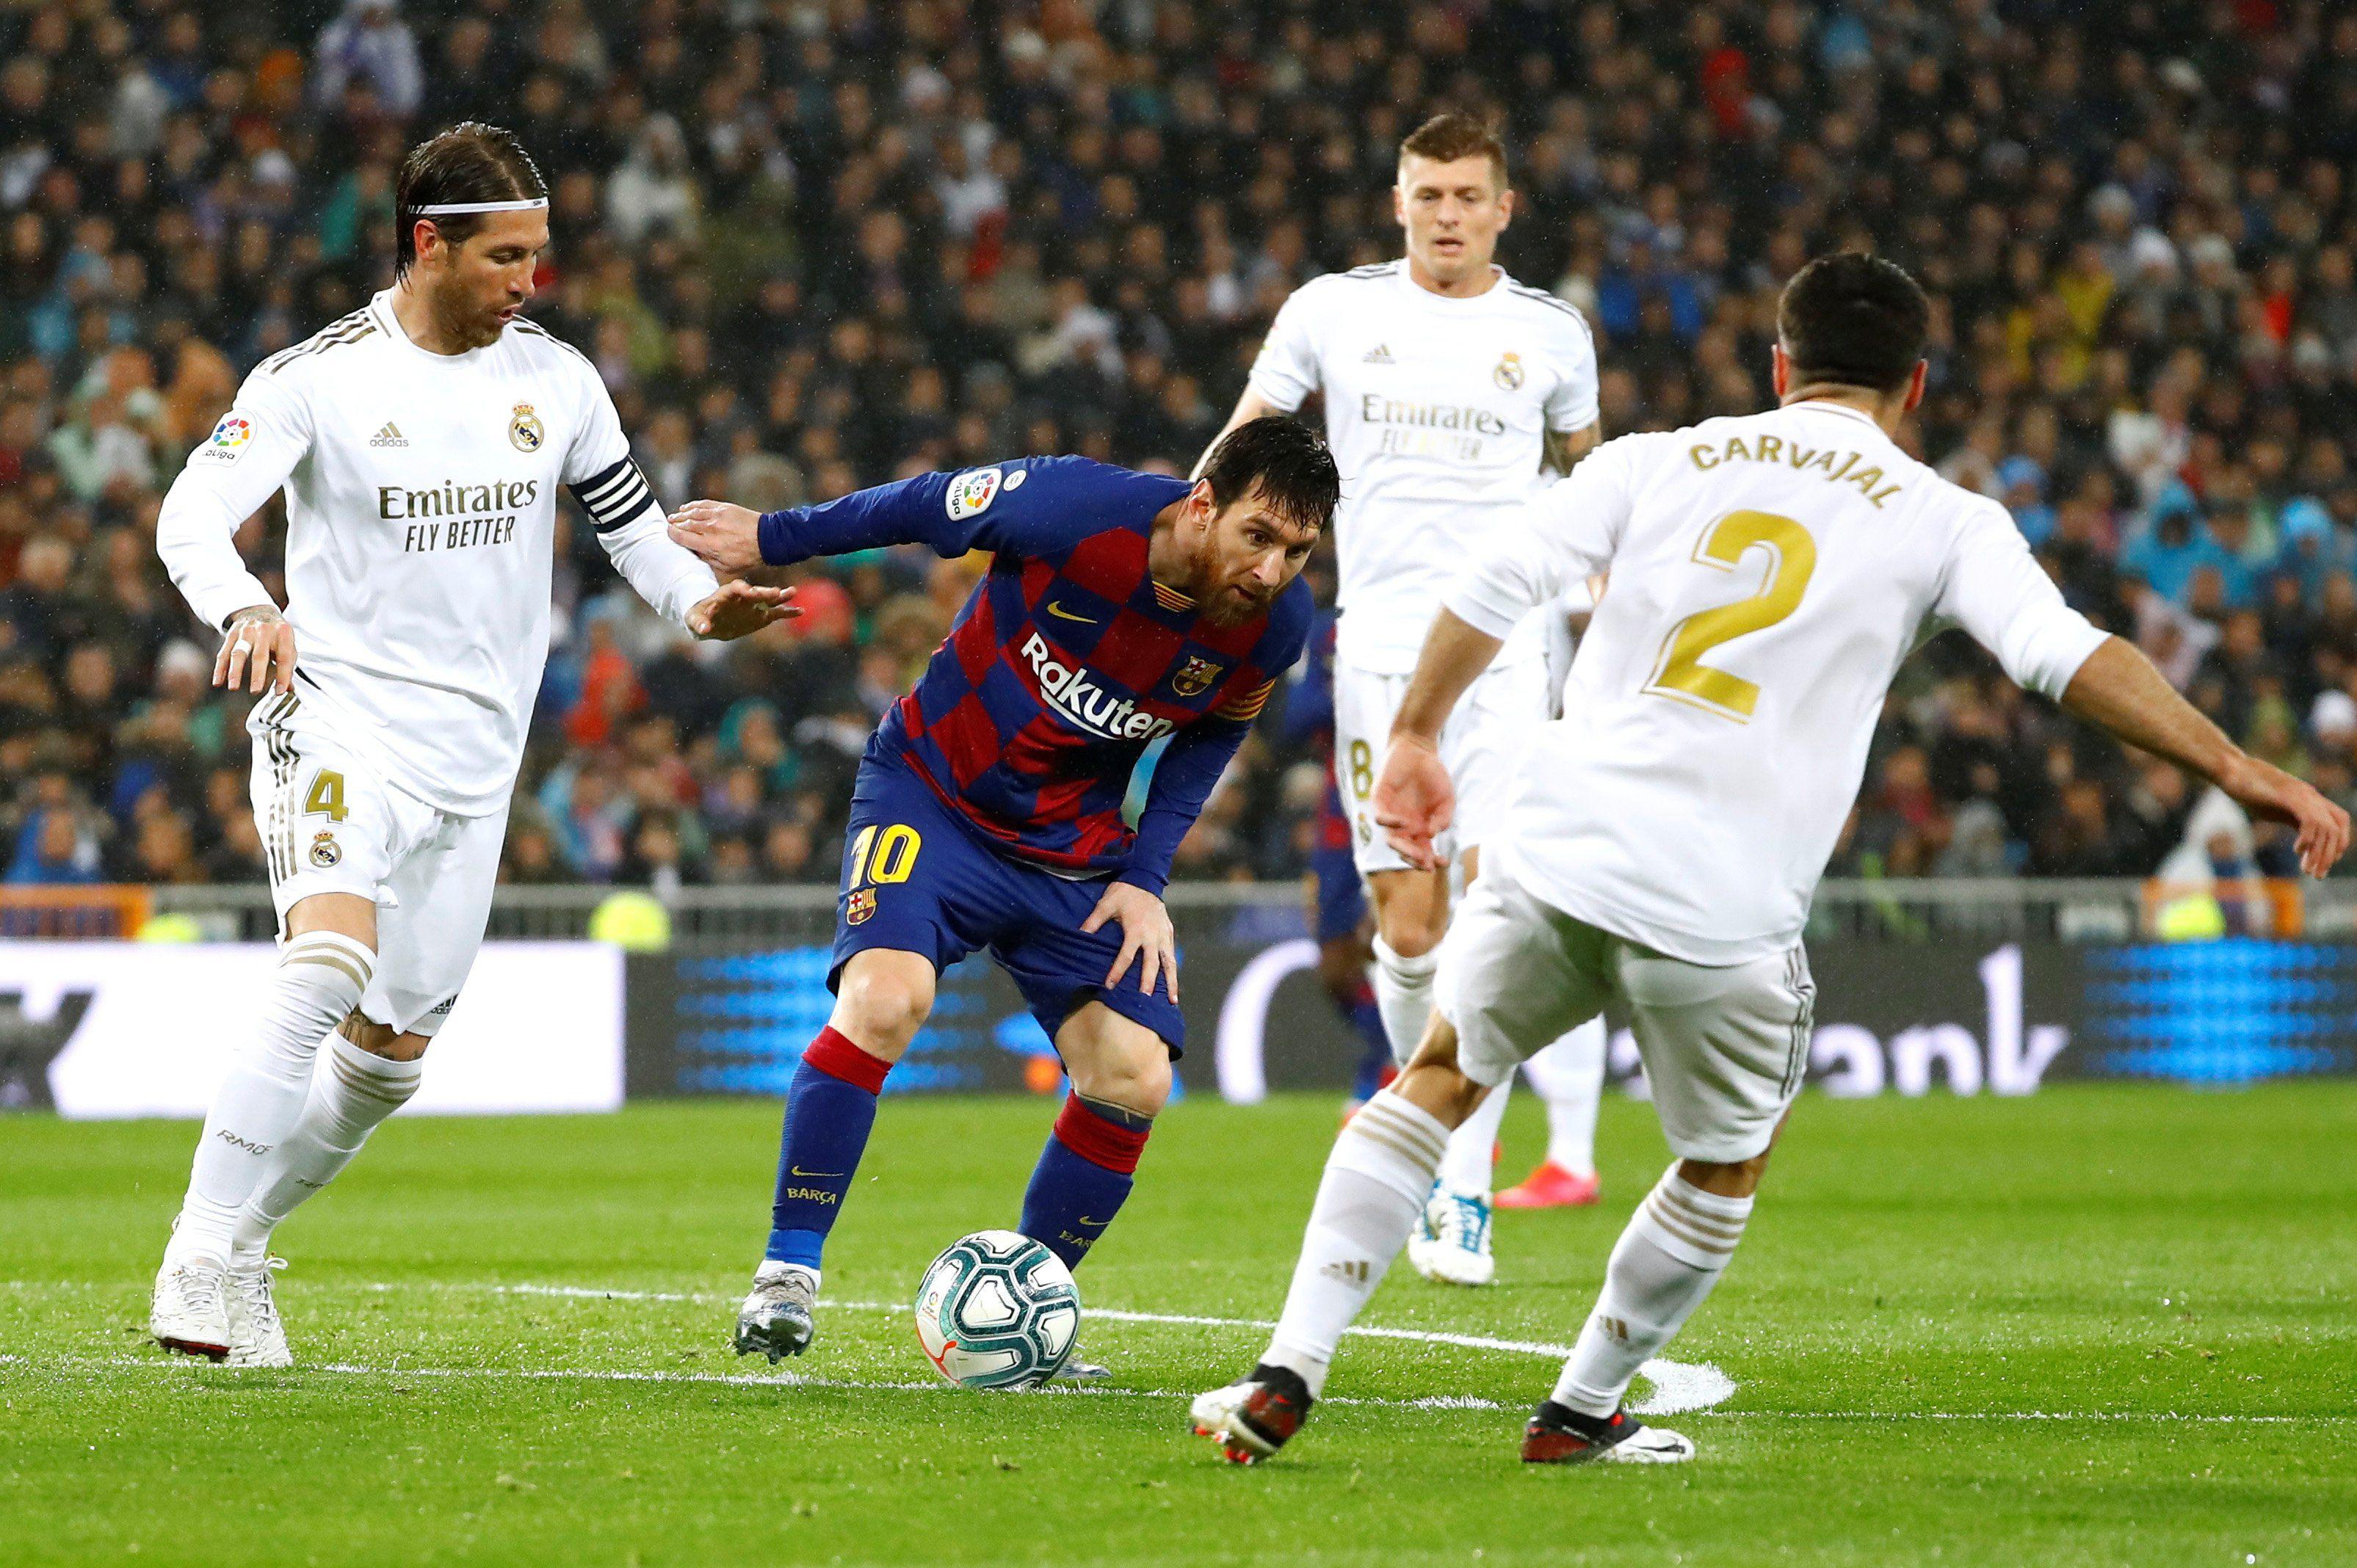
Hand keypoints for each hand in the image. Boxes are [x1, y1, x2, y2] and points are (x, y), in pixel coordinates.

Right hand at [214, 606, 295, 694]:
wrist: (258, 610)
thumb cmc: (276, 633)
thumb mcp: (288, 644)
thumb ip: (288, 666)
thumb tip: (289, 688)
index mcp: (283, 633)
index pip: (284, 657)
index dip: (283, 675)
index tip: (280, 691)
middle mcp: (264, 630)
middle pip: (260, 655)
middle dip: (258, 674)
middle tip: (256, 691)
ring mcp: (246, 631)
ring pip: (238, 653)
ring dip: (235, 672)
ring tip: (233, 688)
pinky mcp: (232, 633)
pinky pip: (224, 652)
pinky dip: (220, 668)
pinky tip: (218, 681)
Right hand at [666, 499, 765, 573]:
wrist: (768, 539)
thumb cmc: (749, 556)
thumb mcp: (727, 567)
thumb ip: (708, 559)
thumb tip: (695, 553)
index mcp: (710, 545)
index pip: (683, 537)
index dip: (673, 535)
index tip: (669, 534)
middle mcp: (710, 529)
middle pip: (685, 524)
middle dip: (675, 524)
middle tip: (669, 525)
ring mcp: (716, 516)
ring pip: (692, 512)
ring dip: (681, 514)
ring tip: (674, 517)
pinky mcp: (724, 507)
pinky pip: (703, 504)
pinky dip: (693, 505)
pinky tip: (687, 507)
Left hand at [688, 579, 800, 640]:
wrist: (710, 621)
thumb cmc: (698, 616)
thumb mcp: (694, 618)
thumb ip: (698, 622)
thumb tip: (702, 629)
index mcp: (726, 594)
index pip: (736, 588)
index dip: (744, 589)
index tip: (751, 591)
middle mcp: (743, 597)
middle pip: (756, 592)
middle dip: (765, 592)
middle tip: (777, 592)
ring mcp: (754, 605)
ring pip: (769, 599)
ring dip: (781, 596)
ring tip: (793, 591)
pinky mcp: (761, 615)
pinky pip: (776, 613)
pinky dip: (787, 612)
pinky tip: (800, 611)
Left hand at [1081, 881, 1177, 1000]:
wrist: (1145, 878)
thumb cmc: (1124, 892)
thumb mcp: (1106, 904)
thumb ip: (1094, 921)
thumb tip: (1080, 935)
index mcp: (1136, 930)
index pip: (1126, 956)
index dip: (1117, 972)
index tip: (1110, 986)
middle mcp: (1152, 935)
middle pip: (1151, 964)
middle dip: (1148, 983)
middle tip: (1145, 1000)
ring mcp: (1163, 934)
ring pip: (1169, 963)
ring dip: (1171, 982)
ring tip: (1172, 1000)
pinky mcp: (1169, 931)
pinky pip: (1172, 954)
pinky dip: (1173, 969)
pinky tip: (1173, 982)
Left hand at [1371, 733, 1453, 871]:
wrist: (1419, 750)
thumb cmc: (1433, 775)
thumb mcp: (1446, 800)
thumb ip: (1444, 818)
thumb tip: (1433, 835)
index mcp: (1419, 827)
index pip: (1422, 850)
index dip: (1430, 859)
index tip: (1442, 863)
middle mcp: (1403, 825)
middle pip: (1404, 849)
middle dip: (1414, 858)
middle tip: (1425, 862)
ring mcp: (1390, 813)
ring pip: (1390, 838)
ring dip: (1402, 847)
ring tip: (1415, 851)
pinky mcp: (1379, 799)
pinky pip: (1380, 817)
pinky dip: (1390, 823)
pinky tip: (1404, 823)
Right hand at [2217, 753, 2350, 877]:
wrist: (2231, 769)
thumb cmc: (2248, 789)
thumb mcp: (2275, 808)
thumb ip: (2292, 819)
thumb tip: (2305, 839)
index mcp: (2310, 798)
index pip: (2340, 820)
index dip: (2339, 842)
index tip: (2325, 862)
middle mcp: (2311, 795)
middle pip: (2336, 828)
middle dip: (2329, 855)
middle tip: (2317, 874)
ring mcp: (2302, 795)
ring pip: (2327, 828)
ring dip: (2319, 853)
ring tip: (2307, 870)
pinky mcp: (2289, 796)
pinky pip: (2311, 821)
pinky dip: (2308, 839)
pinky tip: (2296, 850)